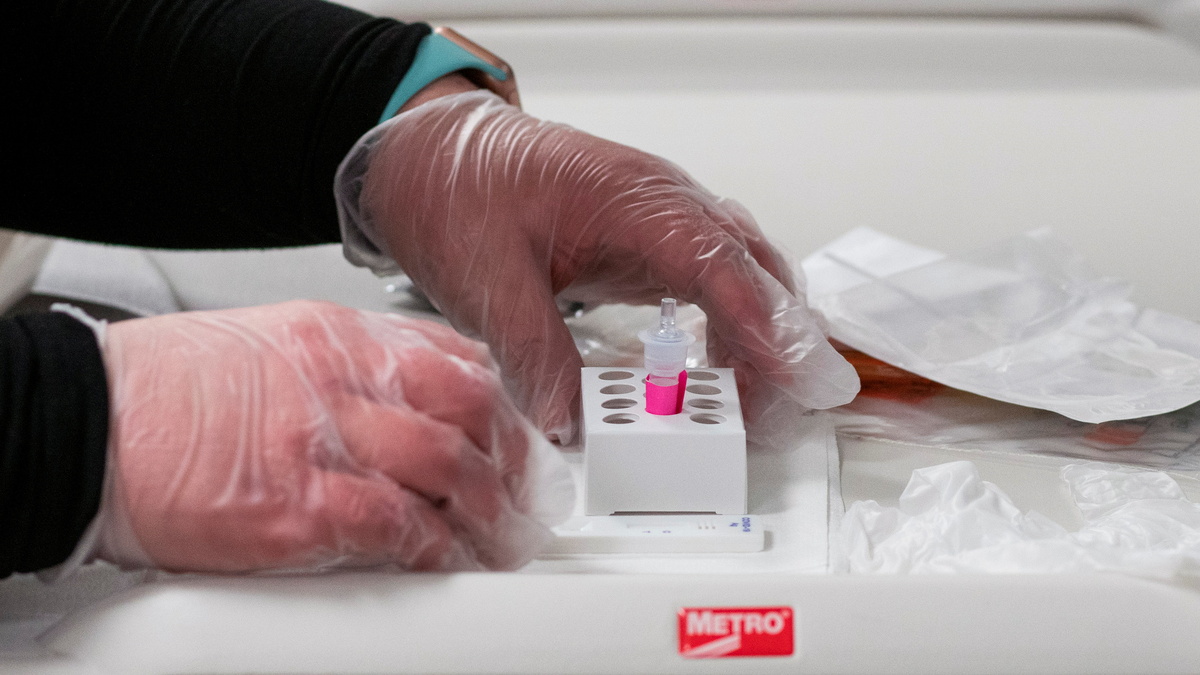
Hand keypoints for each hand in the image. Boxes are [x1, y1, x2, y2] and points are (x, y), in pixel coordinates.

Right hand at [95, 301, 571, 572]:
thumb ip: (349, 368)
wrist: (88, 423)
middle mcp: (339, 377)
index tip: (521, 434)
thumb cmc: (169, 390)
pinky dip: (433, 546)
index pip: (453, 356)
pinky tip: (446, 559)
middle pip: (468, 404)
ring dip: (488, 509)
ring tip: (502, 538)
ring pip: (447, 463)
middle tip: (526, 492)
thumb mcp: (272, 344)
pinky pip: (394, 524)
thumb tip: (413, 401)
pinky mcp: (295, 506)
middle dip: (513, 454)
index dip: (504, 402)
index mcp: (336, 336)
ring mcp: (320, 439)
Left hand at [337, 91, 859, 445]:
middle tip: (784, 410)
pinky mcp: (649, 243)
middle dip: (780, 340)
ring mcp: (662, 221)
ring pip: (744, 274)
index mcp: (629, 198)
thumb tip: (570, 424)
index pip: (716, 259)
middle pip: (751, 267)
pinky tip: (719, 368)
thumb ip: (534, 353)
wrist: (432, 154)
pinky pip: (714, 281)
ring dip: (761, 337)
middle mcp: (662, 203)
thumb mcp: (487, 280)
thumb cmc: (460, 191)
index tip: (789, 373)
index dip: (759, 320)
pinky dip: (731, 327)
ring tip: (754, 405)